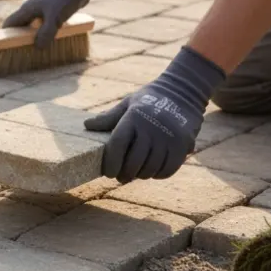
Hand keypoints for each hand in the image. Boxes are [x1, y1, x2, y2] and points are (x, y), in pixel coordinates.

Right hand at [3, 0, 107, 48]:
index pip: (8, 25)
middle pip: (20, 26)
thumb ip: (46, 33)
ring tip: (42, 48)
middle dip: (21, 39)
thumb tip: (38, 47)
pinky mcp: (52, 8)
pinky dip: (47, 31)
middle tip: (26, 53)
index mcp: (26, 9)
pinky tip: (55, 38)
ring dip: (36, 36)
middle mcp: (31, 9)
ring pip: (34, 25)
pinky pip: (45, 23)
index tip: (7, 50)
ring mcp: (42, 8)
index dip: (5, 37)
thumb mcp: (55, 18)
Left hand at [84, 47, 225, 182]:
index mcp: (134, 117)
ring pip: (151, 168)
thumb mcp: (128, 104)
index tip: (108, 172)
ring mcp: (169, 137)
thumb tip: (87, 125)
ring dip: (141, 175)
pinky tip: (152, 172)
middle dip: (125, 174)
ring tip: (135, 174)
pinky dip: (158, 174)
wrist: (183, 93)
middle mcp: (152, 128)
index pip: (118, 144)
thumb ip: (109, 117)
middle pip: (134, 161)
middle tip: (120, 177)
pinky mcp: (183, 145)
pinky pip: (168, 169)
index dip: (111, 162)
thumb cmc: (149, 100)